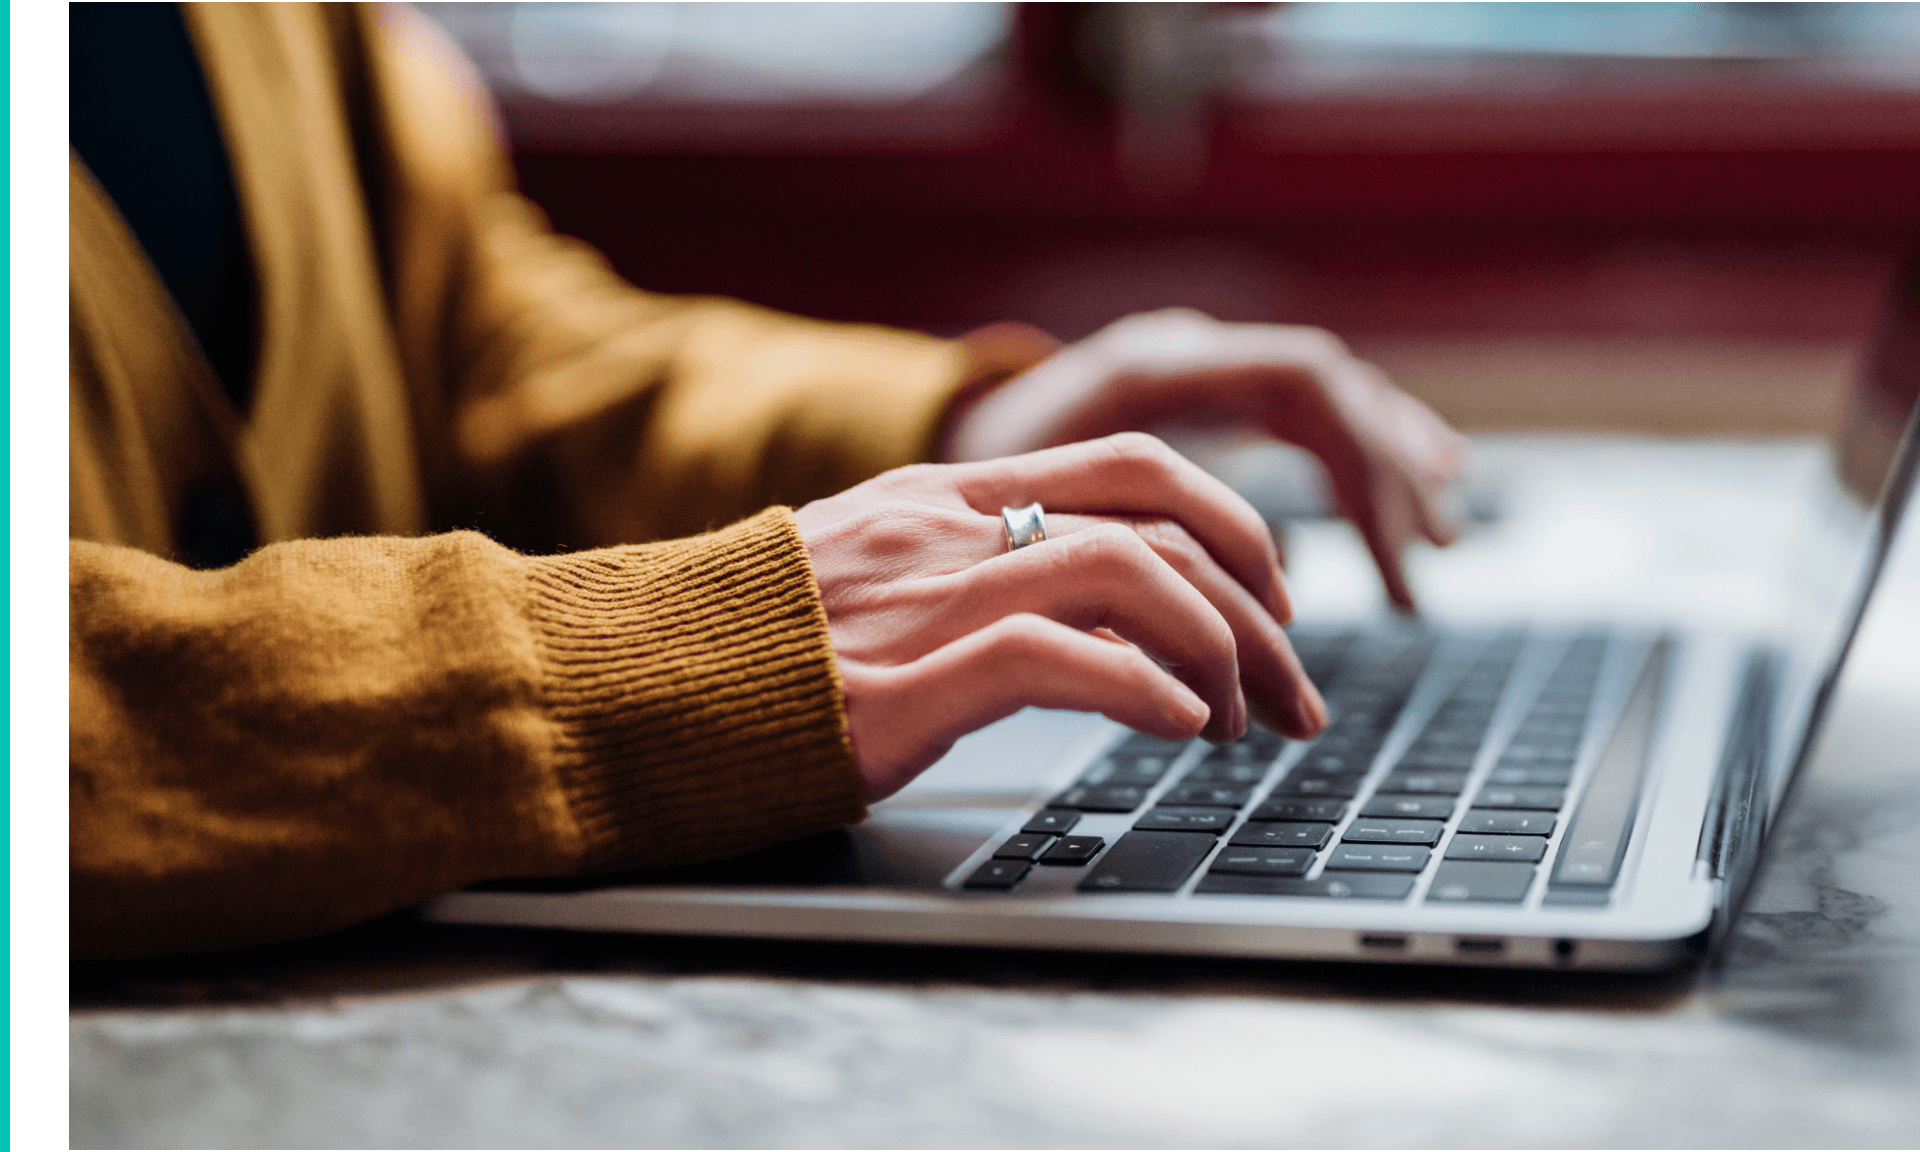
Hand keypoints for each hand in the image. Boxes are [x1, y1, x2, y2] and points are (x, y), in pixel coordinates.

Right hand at [794, 433, 1328, 799]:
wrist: (623, 683)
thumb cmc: (747, 647)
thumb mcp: (867, 574)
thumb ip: (966, 568)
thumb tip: (1087, 614)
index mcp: (948, 496)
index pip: (1136, 466)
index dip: (1233, 526)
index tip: (1270, 603)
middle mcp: (950, 528)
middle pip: (1162, 514)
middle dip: (1260, 601)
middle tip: (1294, 686)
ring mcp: (926, 597)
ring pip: (1132, 575)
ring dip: (1219, 652)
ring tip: (1240, 722)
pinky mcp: (899, 683)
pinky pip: (1058, 658)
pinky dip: (1144, 690)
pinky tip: (1179, 729)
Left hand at [946, 310, 1470, 611]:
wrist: (914, 433)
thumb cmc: (957, 489)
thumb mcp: (1022, 519)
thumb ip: (1112, 558)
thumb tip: (1206, 645)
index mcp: (1150, 365)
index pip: (1302, 384)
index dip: (1359, 472)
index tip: (1386, 563)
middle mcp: (1184, 351)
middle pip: (1328, 392)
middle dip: (1388, 482)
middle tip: (1425, 569)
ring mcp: (1192, 367)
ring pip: (1324, 399)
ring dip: (1387, 465)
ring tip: (1441, 537)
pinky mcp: (1193, 399)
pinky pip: (1300, 415)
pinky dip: (1356, 455)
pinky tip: (1407, 490)